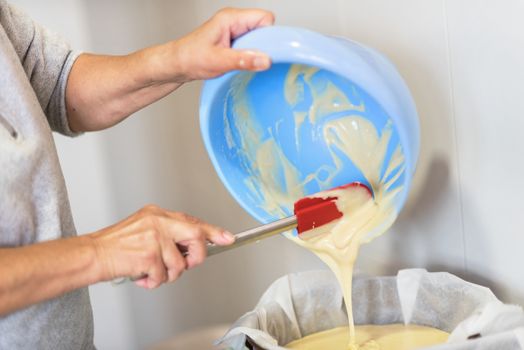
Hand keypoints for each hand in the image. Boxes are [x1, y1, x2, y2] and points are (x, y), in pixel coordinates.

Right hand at [90, 205, 233, 288]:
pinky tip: (141, 275)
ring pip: (179, 264)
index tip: (227, 238)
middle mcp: (158, 222)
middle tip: (184, 264)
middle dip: (194, 256)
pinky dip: (153, 282)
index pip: (192, 220)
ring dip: (166, 275)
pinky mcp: (148, 255)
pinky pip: (163, 277)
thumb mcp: (144, 229)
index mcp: (158, 214)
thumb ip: (168, 233)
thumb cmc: (117, 246)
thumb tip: (191, 245)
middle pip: (196, 236)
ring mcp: (154, 237)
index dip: (213, 231)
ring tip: (150, 270)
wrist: (92, 254)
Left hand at [150, 8, 274, 83]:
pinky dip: (250, 57)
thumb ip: (243, 61)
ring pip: (259, 39)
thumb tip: (265, 60)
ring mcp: (235, 31)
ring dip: (255, 53)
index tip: (265, 51)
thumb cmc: (190, 58)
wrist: (177, 65)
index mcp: (231, 18)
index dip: (269, 34)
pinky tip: (239, 64)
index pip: (265, 18)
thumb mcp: (218, 61)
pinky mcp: (234, 41)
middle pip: (264, 28)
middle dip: (262, 45)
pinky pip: (252, 46)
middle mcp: (234, 21)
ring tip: (240, 62)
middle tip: (250, 60)